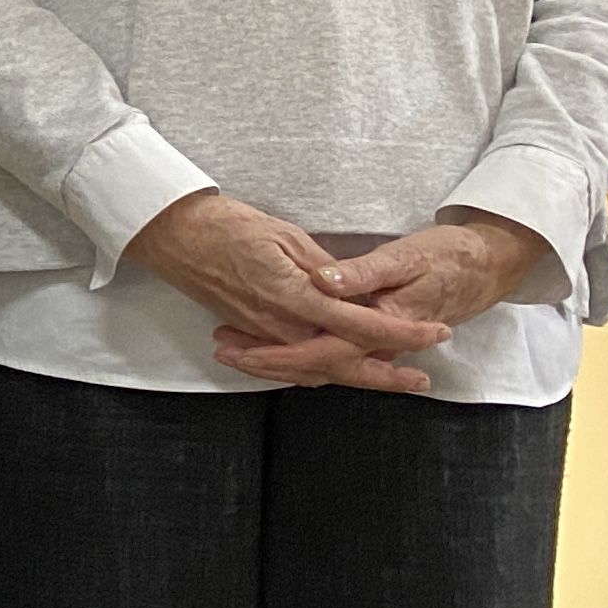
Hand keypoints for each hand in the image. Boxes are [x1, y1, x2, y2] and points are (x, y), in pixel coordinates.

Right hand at [124, 190, 447, 393]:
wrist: (172, 234)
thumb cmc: (226, 226)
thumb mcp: (285, 236)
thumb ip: (324, 270)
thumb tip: (355, 291)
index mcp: (294, 297)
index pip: (360, 324)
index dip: (401, 332)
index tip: (434, 334)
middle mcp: (280, 325)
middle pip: (342, 363)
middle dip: (385, 375)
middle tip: (421, 382)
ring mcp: (263, 333)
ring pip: (317, 369)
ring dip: (355, 376)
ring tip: (390, 378)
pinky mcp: (249, 332)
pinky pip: (291, 363)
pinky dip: (318, 371)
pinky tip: (334, 370)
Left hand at [212, 212, 544, 387]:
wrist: (491, 262)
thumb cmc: (450, 255)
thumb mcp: (408, 255)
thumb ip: (364, 272)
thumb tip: (324, 281)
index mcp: (382, 323)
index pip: (320, 352)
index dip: (277, 355)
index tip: (238, 350)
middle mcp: (378, 340)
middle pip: (315, 364)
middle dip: (268, 361)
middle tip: (222, 352)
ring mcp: (379, 339)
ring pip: (324, 362)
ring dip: (280, 359)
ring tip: (235, 350)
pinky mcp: (379, 331)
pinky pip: (336, 350)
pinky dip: (304, 351)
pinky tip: (277, 346)